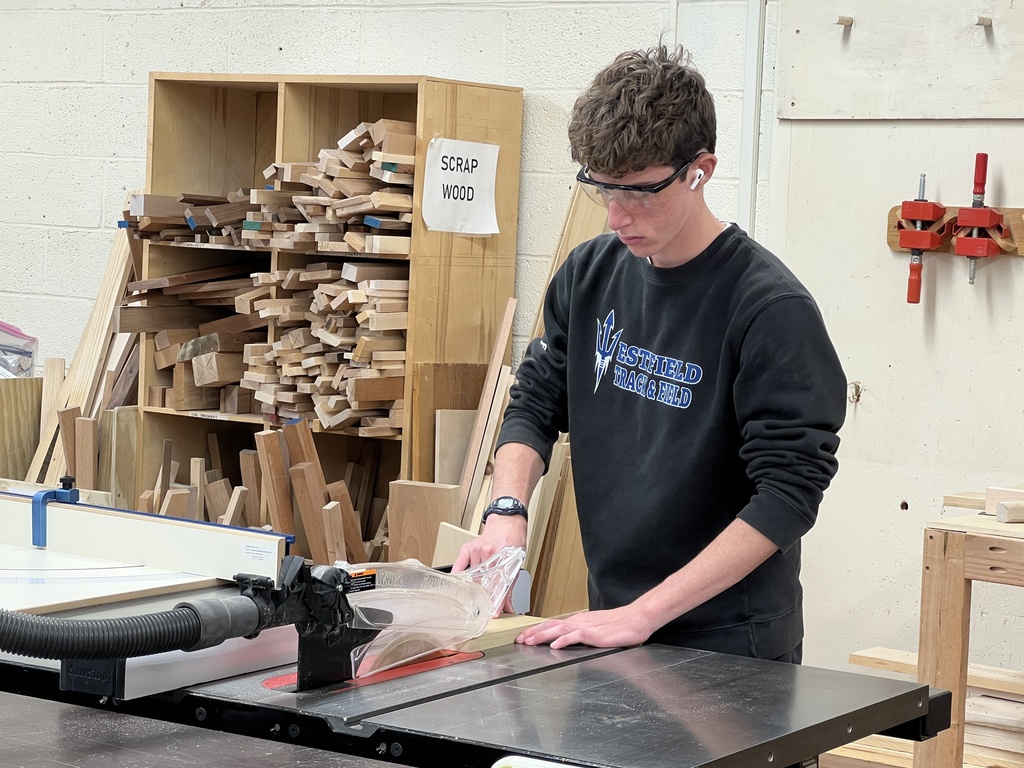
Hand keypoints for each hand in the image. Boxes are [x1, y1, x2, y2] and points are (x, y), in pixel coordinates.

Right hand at [452, 515, 526, 614]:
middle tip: (482, 610)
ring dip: (471, 588)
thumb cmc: (512, 541)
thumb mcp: (517, 563)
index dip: (497, 601)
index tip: (494, 613)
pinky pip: (459, 564)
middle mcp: (491, 554)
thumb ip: (510, 586)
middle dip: (483, 597)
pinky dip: (457, 574)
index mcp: (506, 559)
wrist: (507, 522)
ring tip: (470, 600)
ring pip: (472, 575)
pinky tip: (456, 583)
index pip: (500, 585)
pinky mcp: (469, 548)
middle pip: (484, 582)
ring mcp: (479, 550)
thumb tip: (508, 607)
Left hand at [515, 606, 655, 650]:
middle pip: (551, 626)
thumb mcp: (596, 629)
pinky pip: (576, 636)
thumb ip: (582, 634)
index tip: (524, 637)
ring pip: (559, 629)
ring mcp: (587, 627)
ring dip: (542, 636)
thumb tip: (567, 640)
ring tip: (529, 642)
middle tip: (519, 640)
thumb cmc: (620, 625)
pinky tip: (554, 645)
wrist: (637, 618)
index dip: (537, 630)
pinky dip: (564, 639)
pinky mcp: (595, 634)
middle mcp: (579, 621)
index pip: (552, 624)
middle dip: (533, 633)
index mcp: (578, 621)